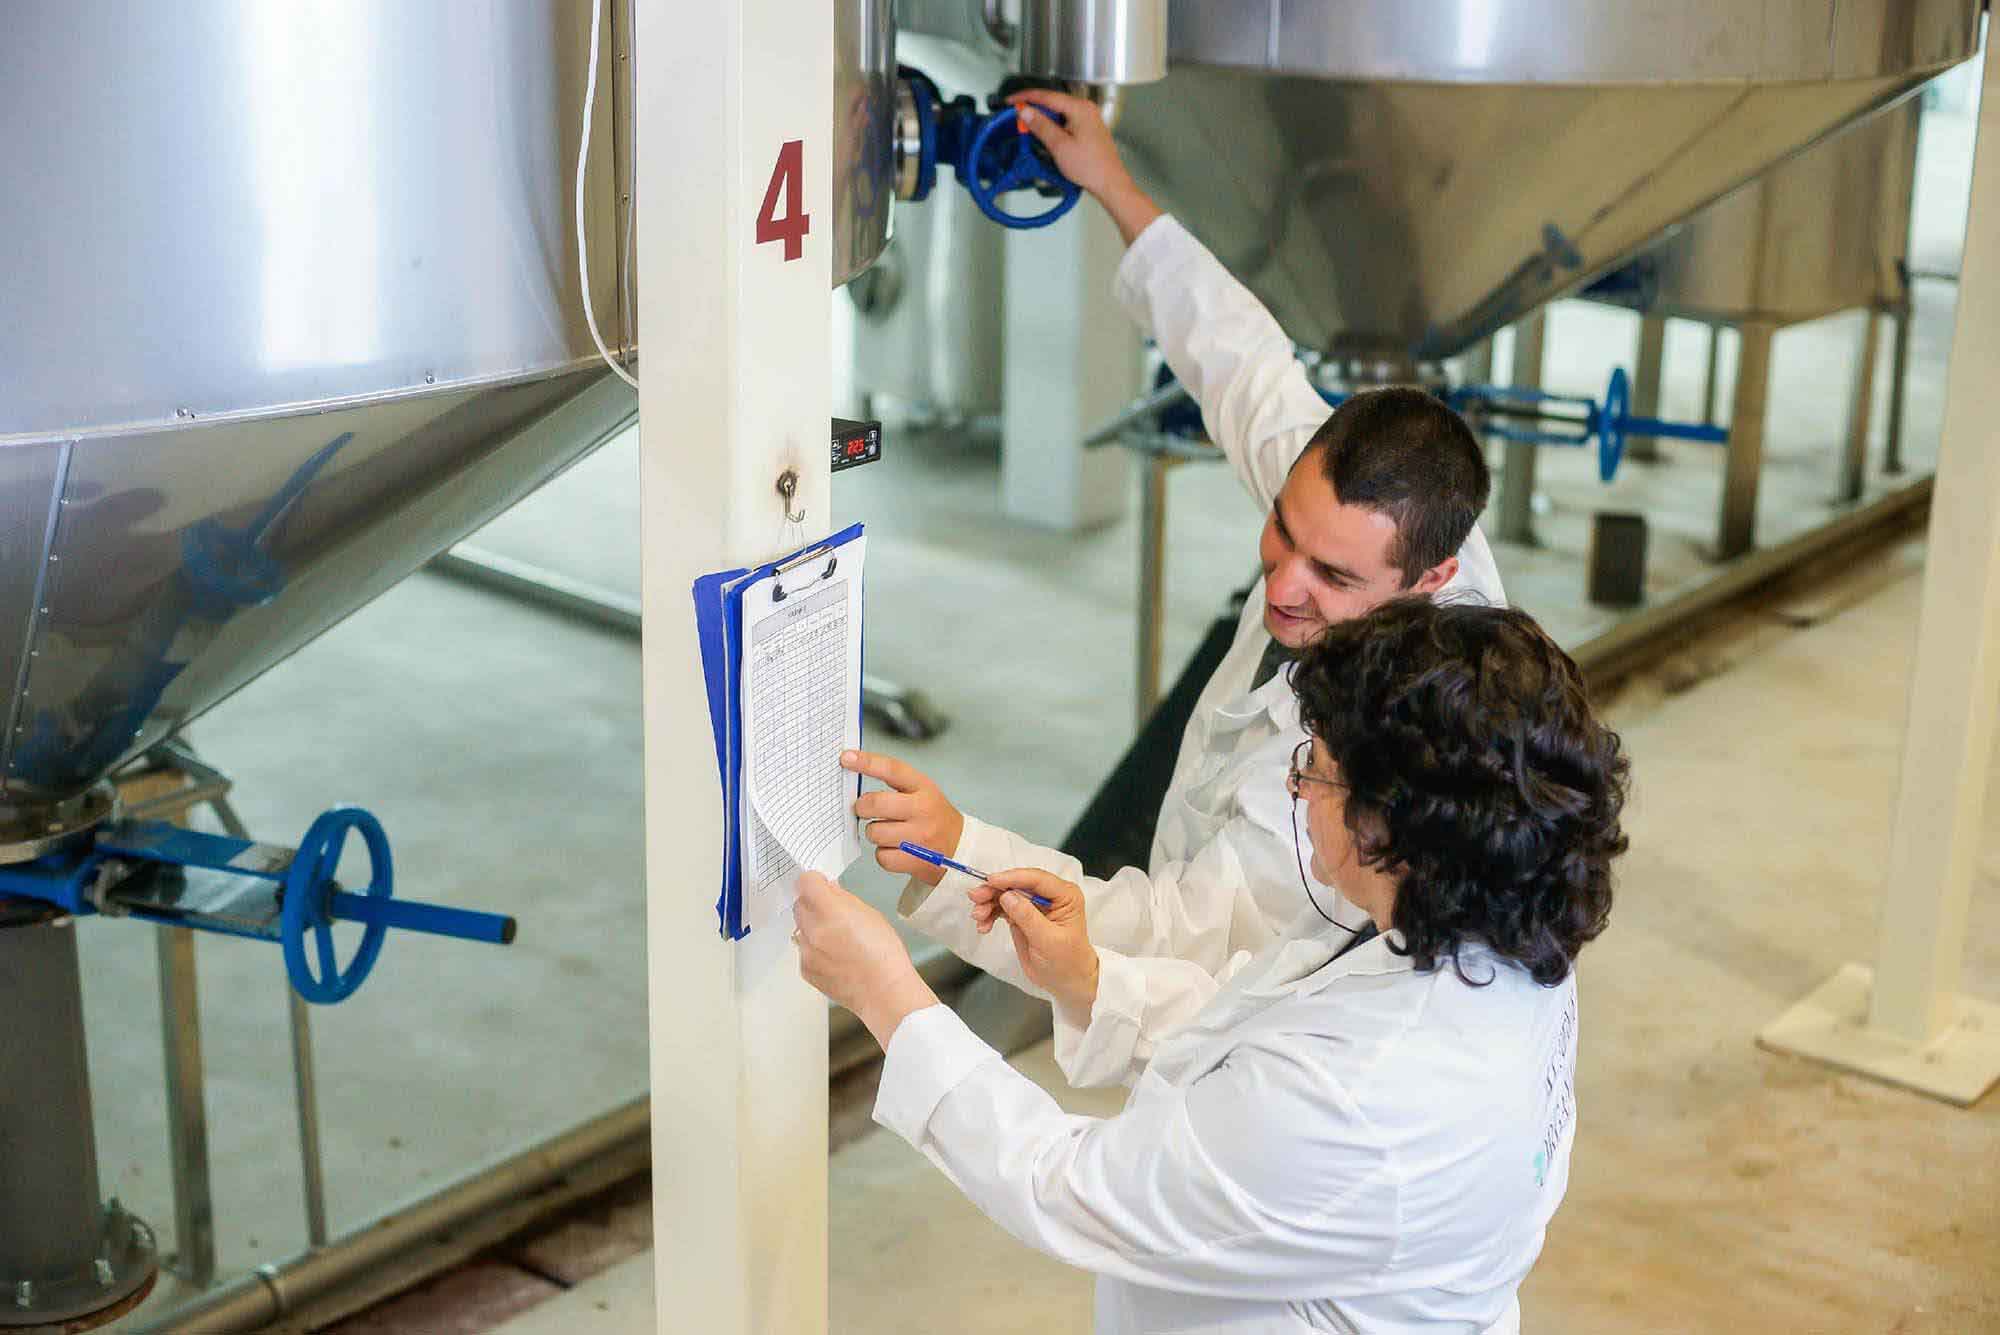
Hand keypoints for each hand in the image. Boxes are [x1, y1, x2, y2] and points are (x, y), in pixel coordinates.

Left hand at [793, 872, 938, 1047]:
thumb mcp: (871, 915)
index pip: (805, 882)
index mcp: (831, 911)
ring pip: (800, 928)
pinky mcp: (805, 970)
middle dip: (813, 904)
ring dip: (813, 928)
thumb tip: (829, 889)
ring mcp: (806, 952)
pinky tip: (836, 959)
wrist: (884, 992)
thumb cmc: (885, 953)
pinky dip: (815, 950)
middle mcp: (813, 930)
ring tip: (838, 941)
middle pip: (799, 904)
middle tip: (833, 914)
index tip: (823, 887)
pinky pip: (803, 950)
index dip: (815, 882)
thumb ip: (845, 899)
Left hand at [842, 749, 964, 886]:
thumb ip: (894, 783)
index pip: (892, 769)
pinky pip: (882, 856)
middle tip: (864, 808)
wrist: (960, 848)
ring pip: (875, 832)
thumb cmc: (932, 816)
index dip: (867, 762)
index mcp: (924, 788)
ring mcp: (920, 837)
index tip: (846, 758)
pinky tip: (895, 849)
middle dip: (862, 807)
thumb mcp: (922, 791)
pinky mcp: (915, 861)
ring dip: (875, 832)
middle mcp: (923, 810)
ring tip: (889, 832)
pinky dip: (884, 854)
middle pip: (876, 803)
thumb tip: (855, 773)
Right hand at [971, 869, 1098, 1023]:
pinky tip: (984, 925)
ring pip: (1006, 895)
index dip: (1012, 878)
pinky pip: (1002, 908)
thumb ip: (1028, 917)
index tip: (991, 881)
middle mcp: (1049, 895)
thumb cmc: (1066, 961)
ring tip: (979, 918)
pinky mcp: (1021, 915)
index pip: (1036, 879)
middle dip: (994, 890)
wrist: (1065, 980)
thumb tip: (1008, 896)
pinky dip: (990, 914)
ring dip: (989, 903)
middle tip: (975, 898)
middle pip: (1017, 884)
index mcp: (1065, 895)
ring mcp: (1034, 904)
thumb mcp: (1048, 940)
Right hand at [1007, 88, 1162, 243]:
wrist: (1110, 182)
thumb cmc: (1089, 166)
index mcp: (1079, 108)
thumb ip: (1041, 126)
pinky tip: (1045, 134)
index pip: (1047, 96)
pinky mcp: (1088, 128)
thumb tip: (1025, 111)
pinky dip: (1053, 125)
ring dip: (1043, 118)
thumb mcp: (1059, 145)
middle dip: (1034, 108)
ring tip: (1028, 126)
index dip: (1026, 97)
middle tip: (1017, 115)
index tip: (1011, 101)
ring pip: (1059, 112)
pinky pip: (1066, 120)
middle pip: (1053, 102)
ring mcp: (1088, 118)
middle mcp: (1086, 108)